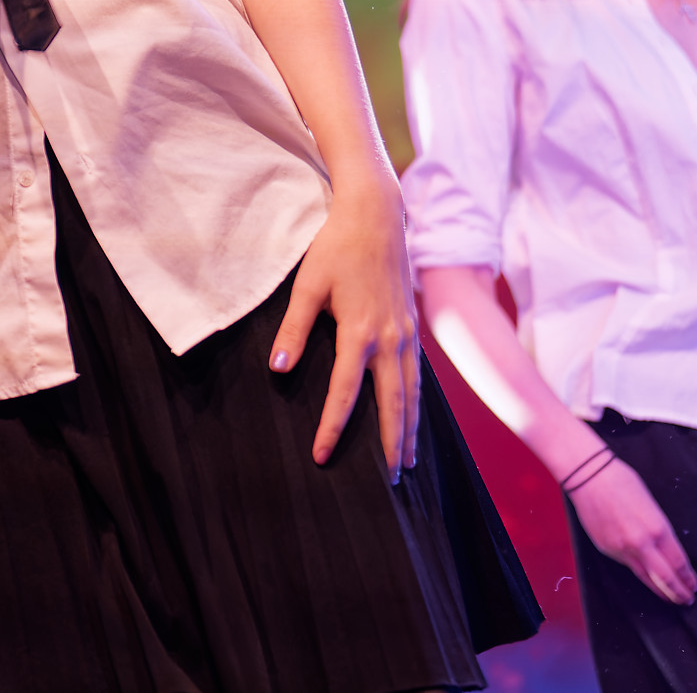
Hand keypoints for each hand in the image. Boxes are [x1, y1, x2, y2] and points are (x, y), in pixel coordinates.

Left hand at [271, 187, 421, 479]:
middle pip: (394, 403)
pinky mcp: (414, 327)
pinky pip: (419, 375)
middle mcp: (391, 339)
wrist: (377, 216)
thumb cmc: (335, 249)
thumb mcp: (307, 285)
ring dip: (411, 428)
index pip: (345, 392)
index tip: (322, 455)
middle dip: (392, 442)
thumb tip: (277, 370)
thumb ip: (293, 330)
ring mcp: (408, 333)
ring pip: (413, 393)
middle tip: (391, 479)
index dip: (333, 426)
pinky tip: (414, 417)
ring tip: (409, 461)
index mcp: (360, 331)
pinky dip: (418, 402)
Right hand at [571, 453, 696, 604]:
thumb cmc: (621, 482)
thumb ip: (659, 531)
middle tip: (687, 600)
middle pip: (666, 578)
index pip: (679, 563)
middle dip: (679, 592)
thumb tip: (665, 550)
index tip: (694, 586)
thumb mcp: (651, 506)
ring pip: (646, 578)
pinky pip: (628, 566)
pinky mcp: (606, 549)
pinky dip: (641, 574)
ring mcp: (622, 548)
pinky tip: (647, 577)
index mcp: (658, 529)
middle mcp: (642, 543)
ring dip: (661, 591)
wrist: (588, 476)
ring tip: (671, 598)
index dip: (688, 578)